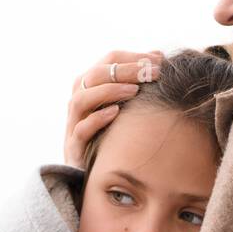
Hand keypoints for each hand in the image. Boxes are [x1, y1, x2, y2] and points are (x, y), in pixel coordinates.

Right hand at [64, 49, 164, 166]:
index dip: (133, 58)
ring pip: (82, 99)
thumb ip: (138, 82)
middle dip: (125, 70)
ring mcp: (73, 124)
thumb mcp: (127, 106)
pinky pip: (81, 129)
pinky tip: (116, 113)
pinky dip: (97, 119)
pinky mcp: (74, 148)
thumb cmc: (113, 136)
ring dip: (108, 91)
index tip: (159, 61)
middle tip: (151, 73)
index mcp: (92, 86)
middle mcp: (79, 101)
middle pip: (95, 75)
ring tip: (134, 91)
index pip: (109, 60)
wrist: (92, 176)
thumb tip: (159, 55)